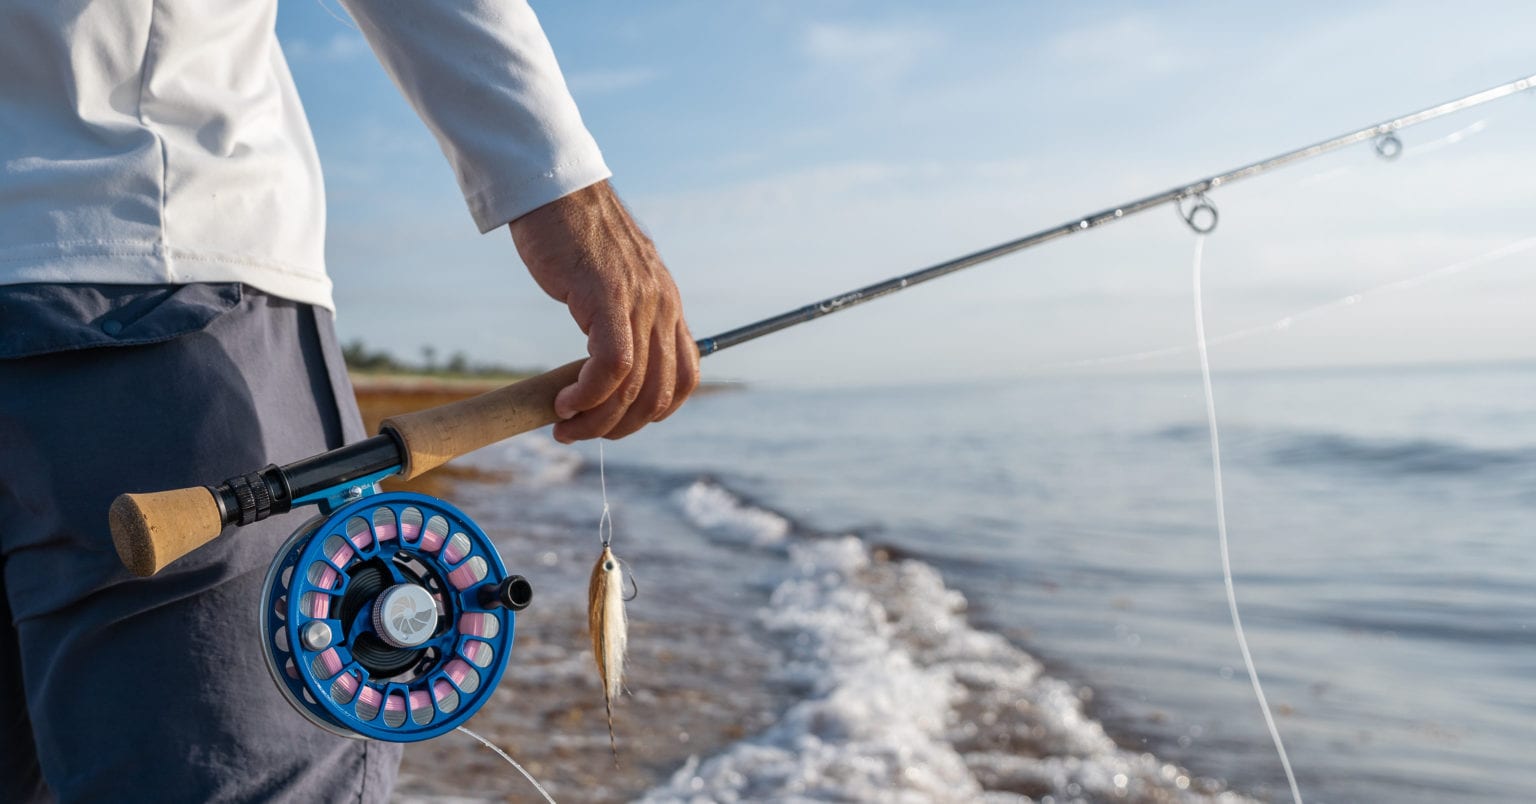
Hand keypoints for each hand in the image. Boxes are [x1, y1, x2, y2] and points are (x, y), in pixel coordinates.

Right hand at [509, 180, 698, 441]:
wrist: (554, 188)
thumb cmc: (572, 235)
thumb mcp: (610, 281)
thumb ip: (619, 317)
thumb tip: (604, 366)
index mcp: (667, 304)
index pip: (685, 375)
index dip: (656, 410)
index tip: (618, 420)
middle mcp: (662, 306)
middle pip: (661, 392)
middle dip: (621, 426)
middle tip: (581, 431)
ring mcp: (639, 302)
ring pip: (634, 388)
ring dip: (598, 420)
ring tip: (565, 425)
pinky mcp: (608, 298)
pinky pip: (612, 367)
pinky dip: (588, 396)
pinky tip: (564, 402)